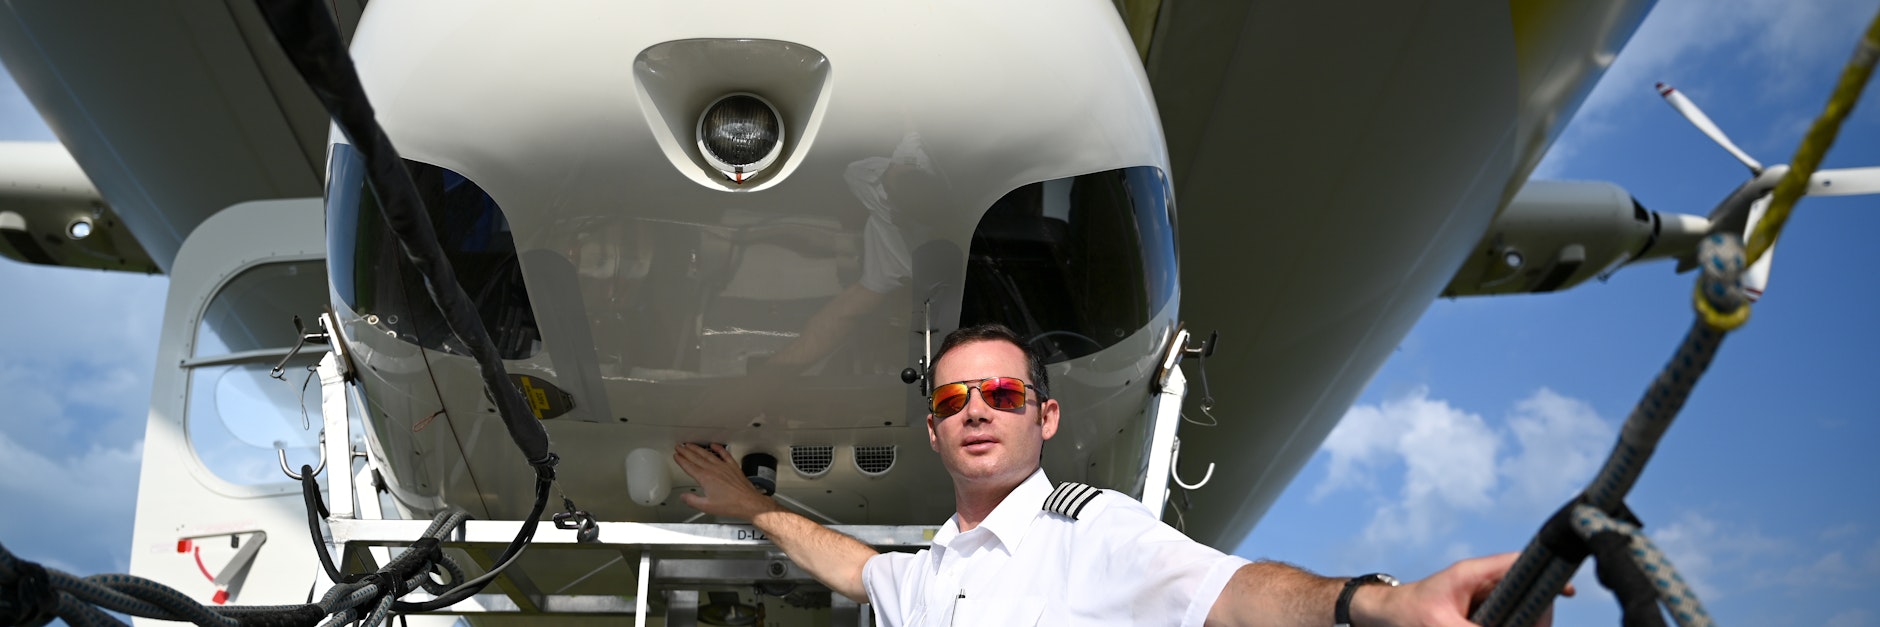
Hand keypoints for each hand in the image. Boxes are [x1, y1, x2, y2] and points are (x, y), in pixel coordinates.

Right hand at [672, 443, 780, 519]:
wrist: (748, 502)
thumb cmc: (731, 505)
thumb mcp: (707, 506)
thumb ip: (692, 500)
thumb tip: (684, 496)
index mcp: (706, 478)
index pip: (689, 466)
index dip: (681, 460)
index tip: (676, 456)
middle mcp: (714, 470)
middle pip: (696, 458)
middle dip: (686, 451)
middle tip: (679, 447)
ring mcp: (724, 467)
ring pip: (708, 454)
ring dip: (698, 448)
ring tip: (690, 444)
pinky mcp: (733, 467)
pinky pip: (724, 454)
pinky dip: (718, 448)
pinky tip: (714, 445)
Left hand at [1355, 553, 1575, 626]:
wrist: (1381, 618)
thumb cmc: (1406, 613)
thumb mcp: (1441, 625)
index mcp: (1474, 573)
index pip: (1520, 563)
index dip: (1546, 575)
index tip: (1567, 592)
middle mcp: (1482, 584)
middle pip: (1528, 593)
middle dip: (1537, 615)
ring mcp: (1482, 601)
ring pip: (1519, 612)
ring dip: (1525, 622)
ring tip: (1527, 626)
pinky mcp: (1478, 617)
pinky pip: (1505, 620)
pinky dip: (1512, 624)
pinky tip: (1520, 626)